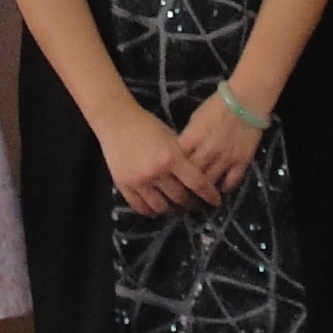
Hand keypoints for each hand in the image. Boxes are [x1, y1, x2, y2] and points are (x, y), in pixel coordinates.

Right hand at [96, 105, 218, 217]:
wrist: (116, 120)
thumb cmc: (147, 125)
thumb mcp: (171, 137)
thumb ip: (183, 157)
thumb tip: (199, 176)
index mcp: (171, 157)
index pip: (197, 183)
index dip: (209, 195)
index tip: (216, 202)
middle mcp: (156, 172)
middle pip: (180, 198)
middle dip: (191, 205)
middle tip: (196, 206)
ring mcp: (138, 182)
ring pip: (161, 208)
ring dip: (172, 212)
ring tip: (177, 209)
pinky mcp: (124, 186)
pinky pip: (141, 208)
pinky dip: (152, 212)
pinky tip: (158, 209)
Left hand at [177, 86, 267, 197]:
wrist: (247, 99)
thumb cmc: (217, 105)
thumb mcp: (195, 118)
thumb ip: (188, 138)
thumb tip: (182, 153)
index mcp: (192, 139)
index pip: (177, 163)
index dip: (173, 174)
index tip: (171, 181)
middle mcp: (207, 152)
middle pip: (192, 176)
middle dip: (186, 187)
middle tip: (183, 196)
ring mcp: (225, 159)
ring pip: (211, 183)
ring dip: (204, 191)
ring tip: (200, 197)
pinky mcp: (242, 162)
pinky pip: (232, 181)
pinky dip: (225, 188)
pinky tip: (221, 190)